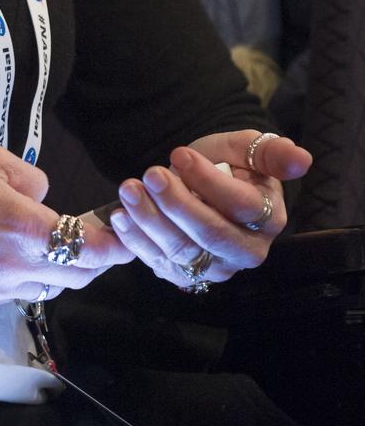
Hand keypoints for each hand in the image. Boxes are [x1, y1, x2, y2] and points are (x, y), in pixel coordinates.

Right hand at [0, 142, 133, 312]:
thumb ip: (30, 179)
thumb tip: (43, 198)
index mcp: (22, 228)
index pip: (89, 249)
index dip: (116, 248)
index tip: (126, 239)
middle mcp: (13, 268)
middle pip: (75, 277)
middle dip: (93, 262)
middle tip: (95, 242)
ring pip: (43, 289)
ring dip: (56, 271)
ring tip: (46, 247)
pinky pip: (8, 294)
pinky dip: (16, 278)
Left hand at [107, 130, 311, 289]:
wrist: (200, 184)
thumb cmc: (227, 164)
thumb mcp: (244, 149)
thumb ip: (270, 153)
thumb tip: (303, 160)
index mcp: (268, 218)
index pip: (241, 205)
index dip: (208, 180)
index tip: (179, 153)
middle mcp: (247, 251)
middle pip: (211, 235)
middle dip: (177, 204)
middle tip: (150, 174)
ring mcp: (215, 269)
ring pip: (182, 251)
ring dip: (150, 220)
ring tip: (129, 189)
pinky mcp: (185, 277)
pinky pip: (159, 263)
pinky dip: (136, 241)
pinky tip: (121, 216)